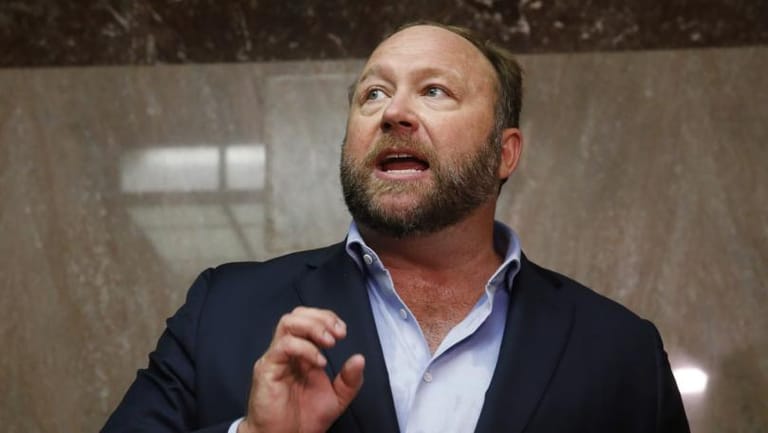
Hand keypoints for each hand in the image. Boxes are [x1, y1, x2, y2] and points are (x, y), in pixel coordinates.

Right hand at [238, 307, 364, 432]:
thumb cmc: (304, 419)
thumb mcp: (337, 399)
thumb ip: (350, 380)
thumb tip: (359, 358)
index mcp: (301, 353)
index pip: (309, 319)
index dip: (327, 318)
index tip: (343, 331)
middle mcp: (286, 351)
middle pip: (297, 315)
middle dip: (321, 319)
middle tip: (338, 334)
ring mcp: (275, 358)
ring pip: (288, 323)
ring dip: (313, 328)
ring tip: (330, 343)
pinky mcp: (266, 369)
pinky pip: (283, 346)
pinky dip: (304, 348)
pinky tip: (318, 362)